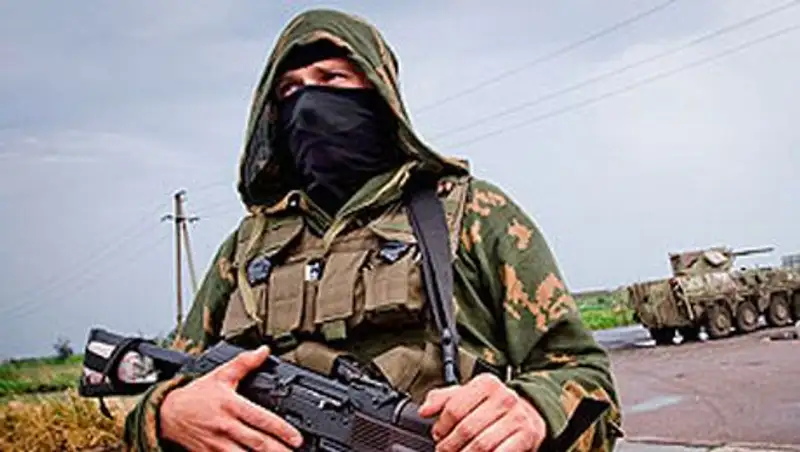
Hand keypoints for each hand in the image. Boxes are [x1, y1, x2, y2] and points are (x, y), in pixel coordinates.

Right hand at [159, 345, 303, 450]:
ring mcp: (217, 444)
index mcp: (231, 405)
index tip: (297, 438)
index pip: (261, 419)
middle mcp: (226, 426)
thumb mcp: (220, 375)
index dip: (281, 430)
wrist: (167, 413)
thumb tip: (264, 351)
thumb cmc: (196, 396)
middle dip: (279, 450)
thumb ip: (244, 363)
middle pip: (257, 442)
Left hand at [418, 373, 545, 451]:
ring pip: (481, 444)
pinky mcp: (526, 436)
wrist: (530, 412)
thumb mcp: (468, 395)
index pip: (455, 407)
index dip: (441, 426)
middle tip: (444, 451)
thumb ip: (443, 399)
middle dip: (450, 445)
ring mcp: (517, 417)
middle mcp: (503, 398)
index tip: (437, 435)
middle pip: (466, 428)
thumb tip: (425, 410)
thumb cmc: (493, 405)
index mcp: (486, 384)